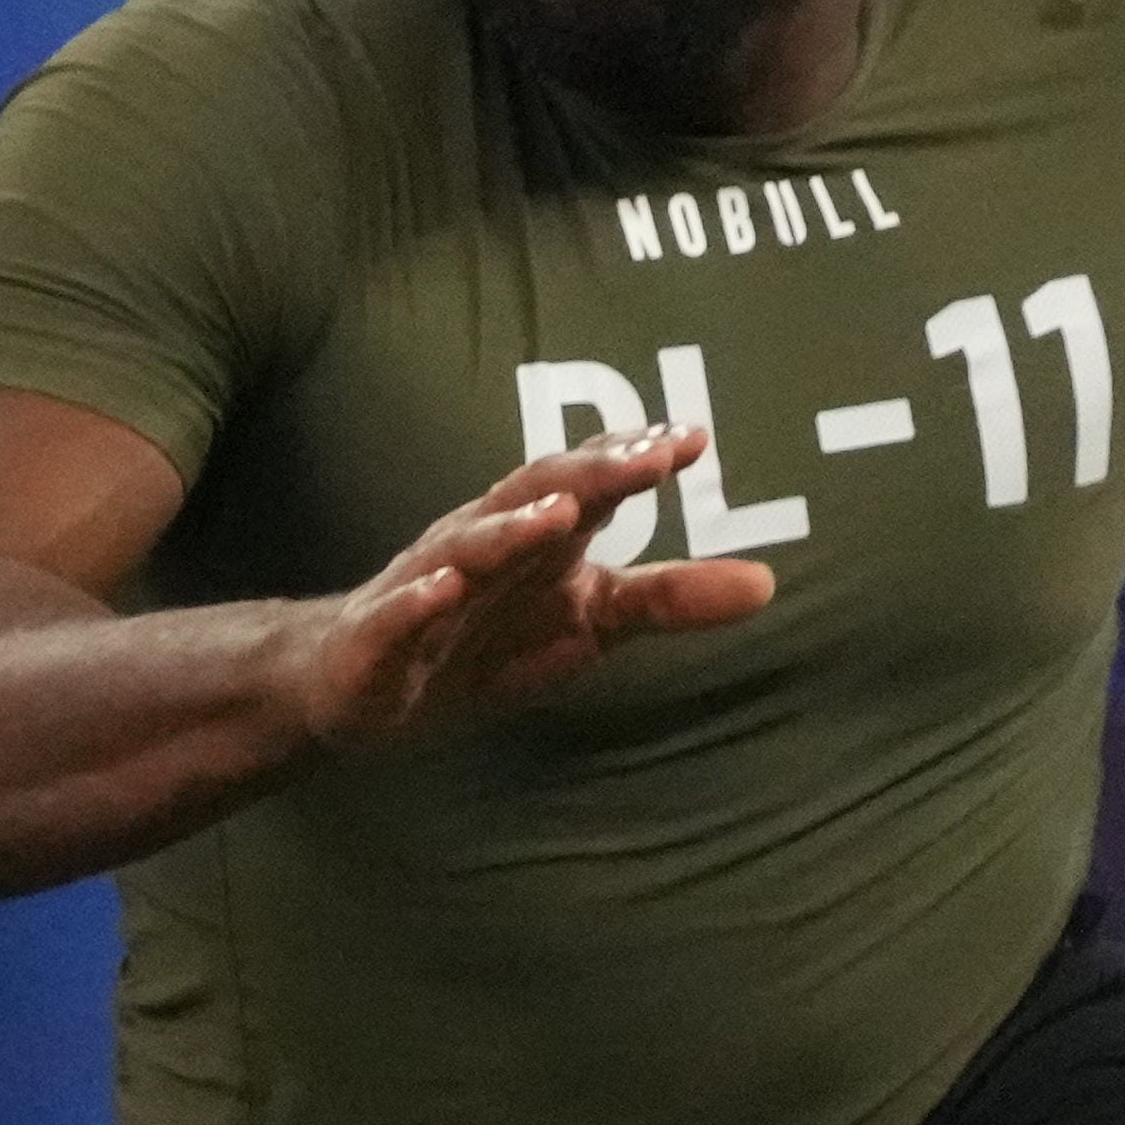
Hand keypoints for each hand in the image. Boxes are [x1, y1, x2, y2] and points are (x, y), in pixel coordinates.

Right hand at [289, 427, 774, 750]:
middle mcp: (478, 543)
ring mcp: (423, 587)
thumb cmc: (481, 638)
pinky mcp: (376, 641)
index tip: (694, 439)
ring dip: (510, 528)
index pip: (588, 483)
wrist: (355, 685)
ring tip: (557, 514)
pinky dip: (416, 602)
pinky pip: (396, 616)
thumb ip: (668, 600)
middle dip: (588, 474)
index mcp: (533, 535)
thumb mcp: (587, 624)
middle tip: (646, 456)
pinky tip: (440, 591)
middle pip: (533, 496)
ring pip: (466, 548)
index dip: (635, 460)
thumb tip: (769, 584)